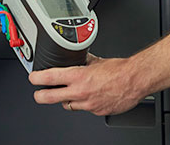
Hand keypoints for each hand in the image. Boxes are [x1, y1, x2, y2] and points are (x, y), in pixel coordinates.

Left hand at [29, 54, 147, 115]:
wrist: (135, 80)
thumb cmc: (120, 69)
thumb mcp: (97, 60)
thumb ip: (84, 61)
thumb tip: (78, 57)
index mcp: (78, 76)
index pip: (49, 78)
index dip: (36, 78)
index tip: (33, 77)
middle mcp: (80, 92)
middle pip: (49, 98)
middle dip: (40, 96)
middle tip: (38, 93)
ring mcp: (87, 104)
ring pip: (67, 105)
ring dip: (66, 100)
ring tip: (70, 93)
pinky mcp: (96, 112)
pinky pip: (84, 109)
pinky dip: (85, 104)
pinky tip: (91, 97)